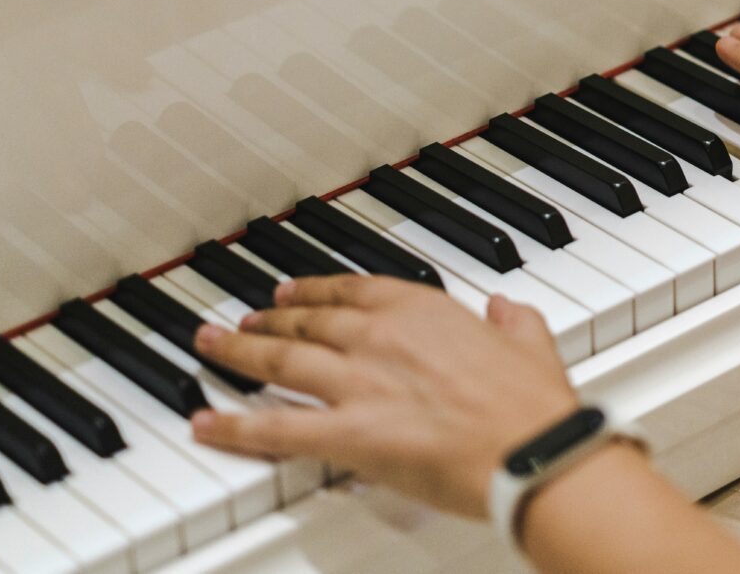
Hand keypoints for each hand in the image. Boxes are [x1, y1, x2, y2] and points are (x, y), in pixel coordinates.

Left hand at [190, 276, 579, 517]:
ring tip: (212, 347)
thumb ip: (514, 322)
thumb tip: (508, 309)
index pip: (353, 289)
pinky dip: (233, 425)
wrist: (529, 451)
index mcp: (424, 310)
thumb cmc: (533, 408)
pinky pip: (275, 427)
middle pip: (308, 321)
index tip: (296, 289)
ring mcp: (359, 383)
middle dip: (268, 319)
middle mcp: (381, 337)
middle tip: (244, 319)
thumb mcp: (532, 344)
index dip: (316, 288)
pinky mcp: (346, 433)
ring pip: (281, 359)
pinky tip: (206, 423)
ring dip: (239, 352)